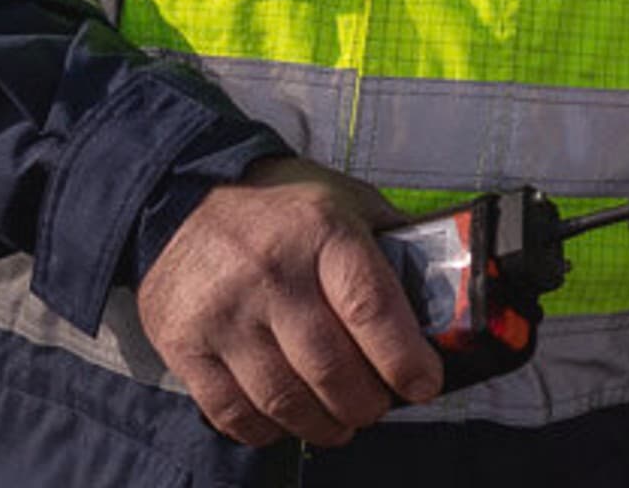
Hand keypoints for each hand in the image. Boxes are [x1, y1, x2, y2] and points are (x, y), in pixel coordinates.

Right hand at [135, 156, 442, 447]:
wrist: (181, 198)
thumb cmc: (281, 207)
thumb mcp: (345, 200)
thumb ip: (393, 240)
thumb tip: (447, 288)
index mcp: (321, 231)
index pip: (370, 308)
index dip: (404, 358)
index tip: (424, 383)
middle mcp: (272, 273)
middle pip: (331, 369)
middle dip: (367, 403)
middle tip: (378, 404)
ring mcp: (225, 313)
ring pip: (285, 401)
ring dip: (324, 425)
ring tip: (340, 421)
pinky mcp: (186, 345)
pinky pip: (235, 413)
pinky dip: (269, 430)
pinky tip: (288, 418)